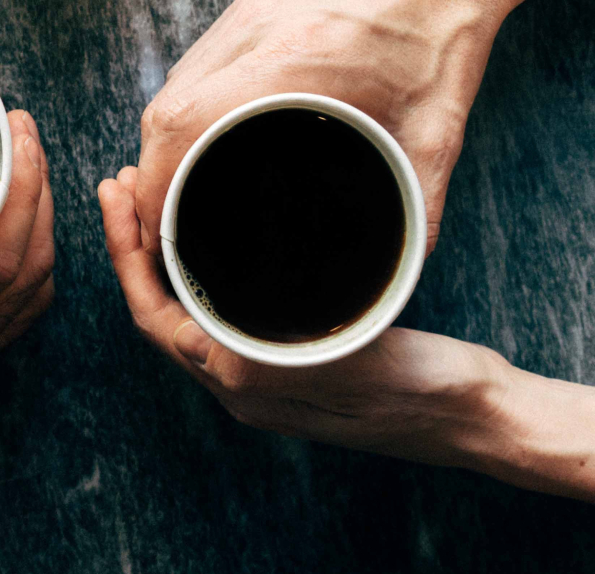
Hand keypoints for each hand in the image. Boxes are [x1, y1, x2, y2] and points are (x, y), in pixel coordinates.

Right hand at [0, 110, 58, 456]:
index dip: (21, 188)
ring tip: (24, 166)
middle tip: (20, 129)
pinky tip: (12, 227)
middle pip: (28, 271)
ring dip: (38, 227)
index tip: (14, 128)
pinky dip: (25, 266)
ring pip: (29, 298)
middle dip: (38, 190)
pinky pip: (11, 320)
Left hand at [95, 165, 507, 464]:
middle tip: (121, 181)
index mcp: (245, 386)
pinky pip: (225, 308)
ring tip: (155, 194)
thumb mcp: (348, 364)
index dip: (127, 253)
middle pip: (161, 307)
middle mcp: (243, 384)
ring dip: (165, 252)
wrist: (475, 414)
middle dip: (135, 244)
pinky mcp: (292, 355)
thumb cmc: (423, 389)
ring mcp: (265, 372)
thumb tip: (210, 345)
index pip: (153, 316)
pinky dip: (205, 264)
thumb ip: (276, 358)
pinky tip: (216, 229)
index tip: (119, 193)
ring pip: (189, 307)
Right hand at [132, 0, 536, 248]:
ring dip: (165, 136)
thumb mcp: (439, 136)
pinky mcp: (256, 2)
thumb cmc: (449, 38)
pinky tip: (204, 132)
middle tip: (165, 220)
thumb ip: (420, 208)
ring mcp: (251, 11)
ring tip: (177, 184)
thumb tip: (406, 270)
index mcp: (296, 61)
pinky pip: (197, 59)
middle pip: (164, 108)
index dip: (154, 181)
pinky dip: (187, 102)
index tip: (157, 226)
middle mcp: (259, 30)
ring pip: (174, 81)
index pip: (184, 123)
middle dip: (152, 170)